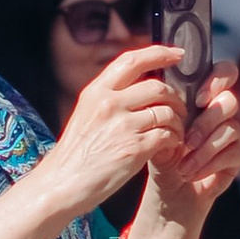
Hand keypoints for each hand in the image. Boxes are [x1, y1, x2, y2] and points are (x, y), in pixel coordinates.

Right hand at [48, 44, 188, 211]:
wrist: (61, 185)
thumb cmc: (74, 155)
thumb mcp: (85, 115)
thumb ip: (109, 99)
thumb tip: (140, 88)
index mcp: (96, 92)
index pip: (132, 60)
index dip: (159, 53)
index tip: (177, 54)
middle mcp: (109, 103)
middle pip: (158, 86)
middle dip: (175, 98)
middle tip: (179, 109)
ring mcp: (122, 125)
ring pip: (167, 111)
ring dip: (178, 122)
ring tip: (175, 133)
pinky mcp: (134, 149)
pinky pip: (167, 135)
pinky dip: (174, 140)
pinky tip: (170, 147)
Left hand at [144, 63, 239, 222]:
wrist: (170, 192)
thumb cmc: (163, 158)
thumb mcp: (157, 137)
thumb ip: (162, 122)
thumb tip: (164, 113)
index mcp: (202, 97)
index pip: (223, 72)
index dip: (218, 79)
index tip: (199, 98)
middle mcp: (221, 110)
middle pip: (230, 100)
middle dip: (208, 120)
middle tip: (188, 140)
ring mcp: (233, 131)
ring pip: (230, 127)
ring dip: (204, 148)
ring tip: (183, 166)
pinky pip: (233, 151)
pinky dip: (209, 163)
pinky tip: (192, 173)